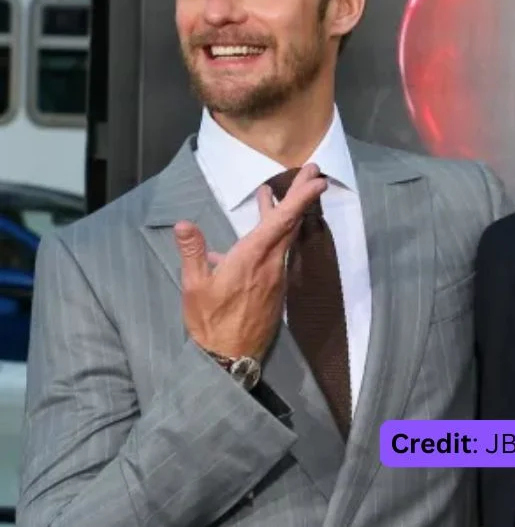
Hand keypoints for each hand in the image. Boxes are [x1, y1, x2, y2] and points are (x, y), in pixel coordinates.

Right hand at [178, 164, 326, 360]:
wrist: (231, 357)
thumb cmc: (210, 322)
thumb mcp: (194, 287)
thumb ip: (192, 253)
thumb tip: (184, 224)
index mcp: (251, 258)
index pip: (280, 222)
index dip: (299, 199)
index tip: (316, 181)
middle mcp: (270, 263)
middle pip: (289, 223)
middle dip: (301, 196)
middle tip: (314, 172)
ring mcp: (275, 275)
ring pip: (285, 236)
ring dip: (288, 212)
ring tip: (283, 192)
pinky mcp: (274, 285)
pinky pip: (279, 251)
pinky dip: (276, 232)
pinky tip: (262, 227)